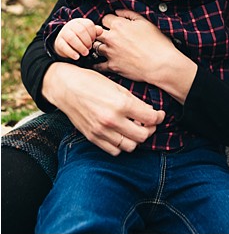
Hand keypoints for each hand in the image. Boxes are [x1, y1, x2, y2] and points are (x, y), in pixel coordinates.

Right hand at [43, 62, 164, 155]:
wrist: (65, 87)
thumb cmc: (91, 82)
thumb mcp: (118, 87)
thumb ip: (135, 102)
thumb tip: (150, 113)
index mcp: (121, 105)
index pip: (151, 119)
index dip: (159, 117)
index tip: (159, 115)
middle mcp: (111, 120)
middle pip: (143, 136)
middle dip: (150, 129)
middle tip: (149, 123)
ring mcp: (101, 131)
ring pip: (130, 146)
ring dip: (136, 139)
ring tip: (135, 129)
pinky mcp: (92, 137)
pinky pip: (114, 150)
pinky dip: (121, 145)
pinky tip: (122, 135)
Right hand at [54, 18, 103, 59]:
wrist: (65, 43)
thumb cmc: (81, 38)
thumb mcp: (89, 33)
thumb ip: (96, 31)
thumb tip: (100, 30)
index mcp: (80, 22)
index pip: (88, 24)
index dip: (93, 33)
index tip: (94, 40)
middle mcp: (70, 25)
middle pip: (81, 31)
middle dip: (87, 41)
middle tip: (90, 48)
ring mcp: (63, 33)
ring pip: (72, 38)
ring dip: (80, 47)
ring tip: (85, 53)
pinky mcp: (58, 42)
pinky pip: (64, 47)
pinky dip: (71, 52)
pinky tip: (77, 57)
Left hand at [95, 10, 197, 102]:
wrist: (161, 65)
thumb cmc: (158, 43)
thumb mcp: (147, 23)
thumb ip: (130, 14)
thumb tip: (118, 11)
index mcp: (119, 25)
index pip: (105, 18)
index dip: (110, 21)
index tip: (114, 25)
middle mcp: (111, 38)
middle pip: (96, 32)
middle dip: (101, 33)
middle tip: (110, 36)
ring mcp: (110, 53)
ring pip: (95, 47)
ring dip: (100, 46)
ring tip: (108, 48)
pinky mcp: (111, 66)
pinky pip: (98, 65)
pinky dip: (98, 64)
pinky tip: (100, 62)